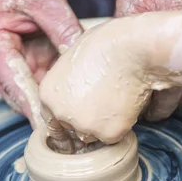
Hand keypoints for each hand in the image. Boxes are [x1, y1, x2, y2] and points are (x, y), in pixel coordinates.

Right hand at [0, 0, 82, 126]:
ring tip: (79, 123)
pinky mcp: (26, 57)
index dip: (34, 111)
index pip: (15, 86)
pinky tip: (81, 97)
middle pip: (22, 96)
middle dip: (45, 115)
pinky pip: (44, 77)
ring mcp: (12, 60)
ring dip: (53, 105)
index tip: (52, 132)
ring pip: (35, 90)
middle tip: (73, 136)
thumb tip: (81, 60)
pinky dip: (59, 88)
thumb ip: (62, 27)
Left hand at [39, 16, 181, 144]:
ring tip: (119, 98)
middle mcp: (60, 113)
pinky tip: (128, 103)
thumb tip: (76, 85)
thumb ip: (69, 78)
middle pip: (72, 129)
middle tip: (105, 104)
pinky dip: (124, 125)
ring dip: (104, 125)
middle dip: (87, 122)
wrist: (133, 48)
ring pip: (94, 136)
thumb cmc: (109, 43)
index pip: (53, 118)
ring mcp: (83, 125)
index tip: (82, 114)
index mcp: (48, 94)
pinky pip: (115, 137)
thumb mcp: (75, 55)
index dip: (70, 116)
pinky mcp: (107, 134)